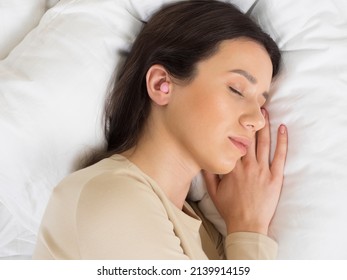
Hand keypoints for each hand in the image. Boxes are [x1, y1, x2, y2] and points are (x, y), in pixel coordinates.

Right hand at [203, 109, 287, 235]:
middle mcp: (247, 165)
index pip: (233, 142)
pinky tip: (283, 128)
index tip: (234, 114)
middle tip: (252, 106)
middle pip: (249, 138)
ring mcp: (262, 170)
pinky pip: (280, 156)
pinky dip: (282, 142)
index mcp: (232, 167)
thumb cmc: (230, 208)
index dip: (234, 127)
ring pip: (264, 143)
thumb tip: (204, 157)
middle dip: (250, 121)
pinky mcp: (275, 177)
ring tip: (265, 111)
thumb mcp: (213, 192)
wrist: (247, 225)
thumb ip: (208, 173)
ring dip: (265, 127)